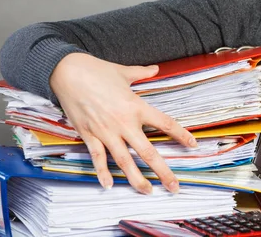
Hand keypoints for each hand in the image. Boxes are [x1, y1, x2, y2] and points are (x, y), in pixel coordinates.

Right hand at [50, 53, 196, 193]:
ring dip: (137, 178)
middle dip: (163, 171)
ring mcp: (106, 131)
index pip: (165, 124)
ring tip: (147, 191)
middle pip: (148, 152)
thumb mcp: (124, 72)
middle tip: (174, 186)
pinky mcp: (89, 135)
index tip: (192, 144)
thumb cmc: (97, 70)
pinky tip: (109, 185)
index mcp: (136, 107)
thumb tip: (155, 68)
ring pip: (124, 161)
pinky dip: (102, 172)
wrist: (68, 72)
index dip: (181, 135)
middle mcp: (124, 123)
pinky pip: (97, 157)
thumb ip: (142, 73)